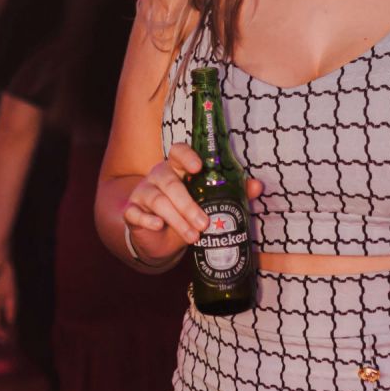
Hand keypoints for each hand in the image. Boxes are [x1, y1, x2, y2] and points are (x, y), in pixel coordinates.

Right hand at [123, 141, 262, 265]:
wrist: (160, 238)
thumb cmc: (187, 213)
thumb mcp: (208, 204)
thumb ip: (233, 193)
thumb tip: (258, 186)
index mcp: (177, 168)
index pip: (178, 152)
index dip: (187, 156)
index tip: (199, 167)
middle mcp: (158, 176)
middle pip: (170, 182)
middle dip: (188, 204)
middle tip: (204, 223)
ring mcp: (143, 193)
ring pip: (157, 201)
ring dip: (177, 219)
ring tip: (194, 237)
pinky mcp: (132, 212)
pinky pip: (135, 213)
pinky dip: (147, 220)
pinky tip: (158, 226)